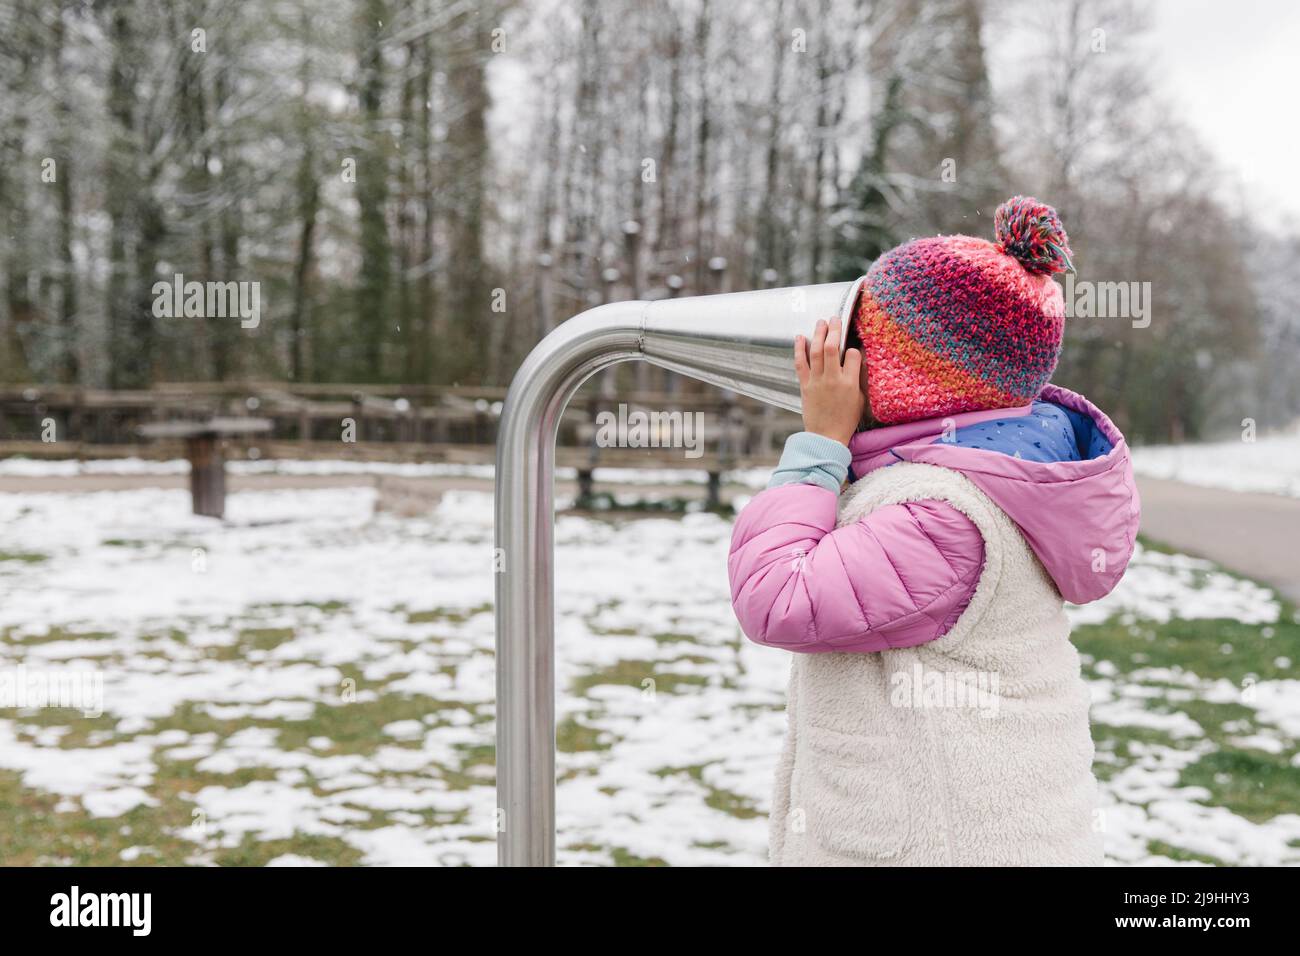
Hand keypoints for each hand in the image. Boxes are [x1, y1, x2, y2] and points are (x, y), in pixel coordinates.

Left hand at [794, 317, 863, 447]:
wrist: (826, 437)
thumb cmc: (846, 420)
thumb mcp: (860, 400)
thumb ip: (859, 379)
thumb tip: (858, 360)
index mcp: (849, 383)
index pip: (852, 355)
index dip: (853, 349)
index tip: (852, 349)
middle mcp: (832, 379)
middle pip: (831, 347)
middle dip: (834, 330)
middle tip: (835, 319)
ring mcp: (817, 381)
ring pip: (815, 351)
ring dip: (818, 333)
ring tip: (820, 322)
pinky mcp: (804, 385)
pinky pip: (800, 363)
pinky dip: (799, 349)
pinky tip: (800, 337)